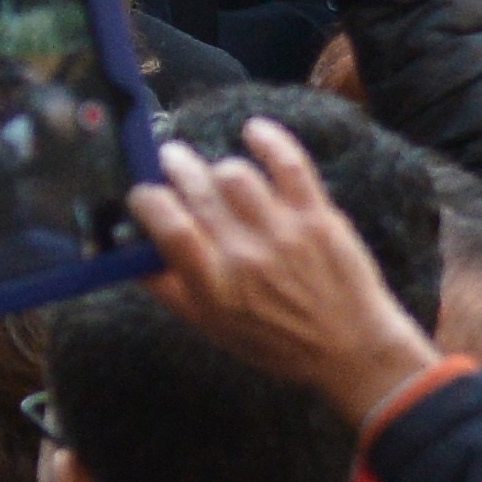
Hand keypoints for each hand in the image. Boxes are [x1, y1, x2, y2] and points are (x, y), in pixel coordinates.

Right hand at [124, 114, 443, 425]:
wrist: (351, 350)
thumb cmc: (276, 342)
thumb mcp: (212, 327)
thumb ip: (169, 289)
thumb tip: (130, 255)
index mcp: (213, 285)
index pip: (167, 226)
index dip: (147, 200)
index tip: (144, 194)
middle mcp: (245, 255)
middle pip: (198, 190)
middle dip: (176, 168)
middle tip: (171, 163)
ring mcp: (284, 232)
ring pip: (236, 174)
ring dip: (217, 167)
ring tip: (213, 172)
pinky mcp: (317, 216)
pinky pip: (290, 165)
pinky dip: (270, 140)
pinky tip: (253, 130)